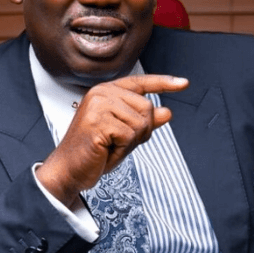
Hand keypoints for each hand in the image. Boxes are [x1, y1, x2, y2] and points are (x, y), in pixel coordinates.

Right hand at [35, 74, 188, 206]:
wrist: (69, 170)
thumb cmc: (94, 152)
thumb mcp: (125, 135)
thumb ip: (145, 121)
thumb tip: (167, 112)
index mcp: (107, 91)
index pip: (141, 82)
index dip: (164, 83)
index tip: (184, 83)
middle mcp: (102, 93)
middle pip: (147, 107)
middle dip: (141, 131)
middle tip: (118, 142)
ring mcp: (98, 105)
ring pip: (141, 123)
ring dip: (130, 142)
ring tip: (110, 147)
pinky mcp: (97, 121)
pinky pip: (129, 135)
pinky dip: (122, 149)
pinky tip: (106, 151)